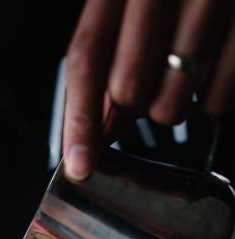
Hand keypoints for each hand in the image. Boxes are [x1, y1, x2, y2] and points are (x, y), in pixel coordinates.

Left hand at [64, 0, 234, 179]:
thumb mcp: (132, 1)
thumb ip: (110, 56)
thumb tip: (102, 126)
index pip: (87, 59)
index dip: (79, 119)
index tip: (79, 164)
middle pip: (127, 91)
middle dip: (133, 105)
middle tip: (150, 81)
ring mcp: (214, 2)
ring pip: (171, 106)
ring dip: (173, 102)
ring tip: (185, 67)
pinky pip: (216, 101)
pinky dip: (211, 99)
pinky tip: (212, 67)